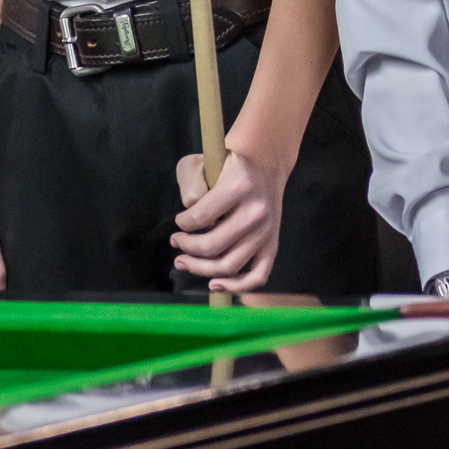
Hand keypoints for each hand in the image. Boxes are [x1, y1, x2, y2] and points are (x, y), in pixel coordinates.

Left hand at [171, 148, 287, 292]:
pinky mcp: (272, 245)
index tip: (180, 221)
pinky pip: (257, 277)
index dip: (182, 224)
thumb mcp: (202, 161)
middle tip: (176, 241)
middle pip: (212, 246)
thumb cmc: (227, 166)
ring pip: (228, 266)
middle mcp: (257, 211)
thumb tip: (191, 212)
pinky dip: (235, 287)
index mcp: (240, 185)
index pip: (200, 217)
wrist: (264, 167)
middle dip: (186, 247)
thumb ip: (190, 183)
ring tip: (183, 261)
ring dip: (199, 269)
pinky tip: (214, 283)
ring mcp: (267, 231)